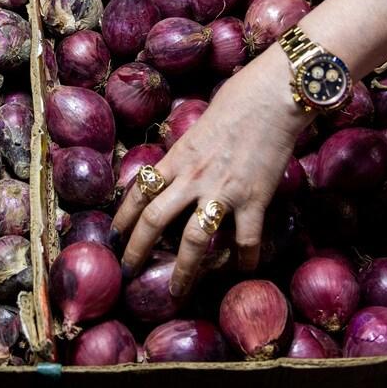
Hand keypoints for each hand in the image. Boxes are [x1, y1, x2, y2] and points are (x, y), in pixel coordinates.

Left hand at [113, 54, 309, 295]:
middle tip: (128, 270)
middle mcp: (193, 177)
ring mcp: (223, 191)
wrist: (271, 96)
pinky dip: (244, 260)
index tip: (115, 236)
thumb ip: (186, 153)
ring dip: (183, 271)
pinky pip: (245, 240)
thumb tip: (178, 167)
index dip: (123, 217)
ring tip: (175, 291)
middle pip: (154, 220)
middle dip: (138, 250)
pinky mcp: (253, 199)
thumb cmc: (237, 100)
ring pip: (193, 240)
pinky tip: (243, 270)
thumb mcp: (197, 127)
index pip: (139, 191)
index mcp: (177, 157)